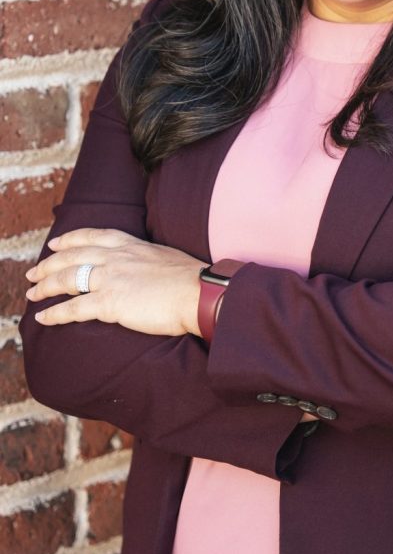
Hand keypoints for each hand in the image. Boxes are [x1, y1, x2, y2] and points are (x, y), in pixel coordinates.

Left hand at [25, 228, 204, 336]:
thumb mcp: (165, 256)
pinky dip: (55, 313)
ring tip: (32, 294)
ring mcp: (111, 278)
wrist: (198, 293)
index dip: (70, 239)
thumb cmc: (191, 279)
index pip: (93, 236)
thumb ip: (146, 259)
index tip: (56, 243)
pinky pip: (73, 308)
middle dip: (48, 264)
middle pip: (72, 256)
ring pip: (67, 279)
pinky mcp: (109, 302)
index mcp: (131, 244)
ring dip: (45, 287)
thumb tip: (143, 269)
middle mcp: (116, 257)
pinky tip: (43, 317)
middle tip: (33, 272)